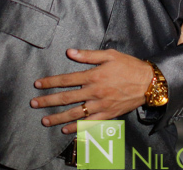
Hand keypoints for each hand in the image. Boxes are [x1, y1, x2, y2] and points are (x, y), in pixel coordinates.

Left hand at [32, 48, 153, 134]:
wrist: (148, 83)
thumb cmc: (128, 66)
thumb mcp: (109, 55)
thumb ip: (88, 55)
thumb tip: (69, 52)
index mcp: (94, 76)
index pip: (67, 79)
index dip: (51, 82)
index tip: (38, 84)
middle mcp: (94, 92)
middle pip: (66, 98)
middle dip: (48, 101)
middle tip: (34, 104)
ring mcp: (100, 106)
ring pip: (75, 113)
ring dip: (58, 117)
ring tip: (45, 120)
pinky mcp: (107, 115)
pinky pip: (89, 124)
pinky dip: (77, 128)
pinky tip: (65, 130)